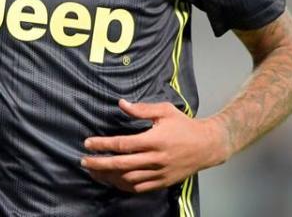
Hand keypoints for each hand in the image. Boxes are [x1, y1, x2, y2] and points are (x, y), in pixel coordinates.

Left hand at [81, 99, 228, 193]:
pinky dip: (123, 186)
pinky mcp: (162, 182)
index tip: (88, 143)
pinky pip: (139, 188)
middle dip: (99, 163)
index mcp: (154, 140)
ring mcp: (159, 173)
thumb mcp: (165, 111)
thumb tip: (121, 104)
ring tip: (94, 171)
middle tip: (84, 161)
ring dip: (108, 176)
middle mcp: (155, 159)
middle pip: (121, 164)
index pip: (122, 144)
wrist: (207, 146)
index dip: (103, 144)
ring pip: (128, 179)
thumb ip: (141, 109)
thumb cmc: (184, 125)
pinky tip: (112, 180)